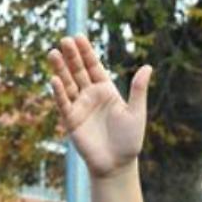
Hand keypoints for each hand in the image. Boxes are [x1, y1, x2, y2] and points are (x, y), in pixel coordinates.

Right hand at [48, 35, 150, 179]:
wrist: (117, 165)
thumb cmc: (129, 140)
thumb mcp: (136, 112)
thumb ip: (138, 90)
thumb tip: (148, 66)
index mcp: (106, 90)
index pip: (94, 66)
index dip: (86, 52)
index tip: (79, 37)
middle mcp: (91, 95)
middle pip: (78, 71)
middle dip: (72, 56)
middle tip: (65, 40)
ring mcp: (80, 106)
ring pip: (67, 84)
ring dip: (60, 69)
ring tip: (53, 53)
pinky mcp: (71, 120)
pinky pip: (64, 103)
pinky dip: (59, 92)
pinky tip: (54, 79)